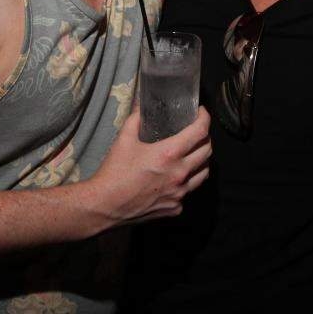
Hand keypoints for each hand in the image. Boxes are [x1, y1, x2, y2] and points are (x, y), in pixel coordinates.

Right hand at [90, 107, 211, 224]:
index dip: (204, 118)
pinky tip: (174, 178)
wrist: (105, 206)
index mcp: (169, 154)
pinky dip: (185, 182)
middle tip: (195, 132)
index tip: (201, 113)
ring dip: (201, 160)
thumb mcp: (124, 139)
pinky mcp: (174, 208)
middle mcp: (180, 173)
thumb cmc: (114, 172)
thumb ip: (136, 119)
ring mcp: (179, 193)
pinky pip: (188, 192)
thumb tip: (141, 106)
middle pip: (207, 151)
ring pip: (204, 173)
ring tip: (191, 154)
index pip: (200, 131)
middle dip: (205, 138)